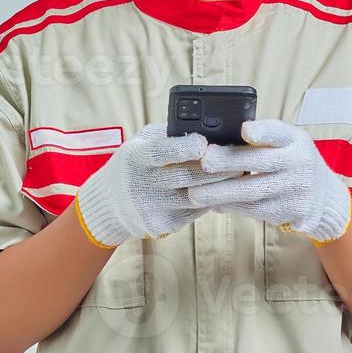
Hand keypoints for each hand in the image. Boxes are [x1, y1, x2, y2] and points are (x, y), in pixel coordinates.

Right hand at [74, 123, 244, 247]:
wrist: (110, 204)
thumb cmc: (133, 164)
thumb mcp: (139, 143)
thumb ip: (167, 135)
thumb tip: (205, 126)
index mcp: (135, 159)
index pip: (160, 153)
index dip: (183, 148)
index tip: (205, 142)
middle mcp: (141, 185)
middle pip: (185, 177)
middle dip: (216, 167)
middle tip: (241, 157)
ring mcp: (153, 209)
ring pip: (196, 196)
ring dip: (221, 185)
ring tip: (241, 172)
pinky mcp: (164, 226)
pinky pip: (196, 211)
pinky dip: (214, 199)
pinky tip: (226, 189)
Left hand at [187, 118, 351, 244]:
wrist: (324, 198)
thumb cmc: (294, 162)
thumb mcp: (289, 143)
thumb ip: (263, 138)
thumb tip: (219, 139)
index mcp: (296, 141)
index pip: (279, 132)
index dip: (262, 131)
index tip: (245, 129)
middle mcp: (299, 164)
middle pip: (261, 163)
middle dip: (229, 163)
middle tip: (203, 163)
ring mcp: (295, 191)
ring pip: (252, 193)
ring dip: (221, 193)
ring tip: (194, 194)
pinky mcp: (289, 212)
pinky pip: (254, 211)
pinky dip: (231, 207)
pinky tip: (212, 204)